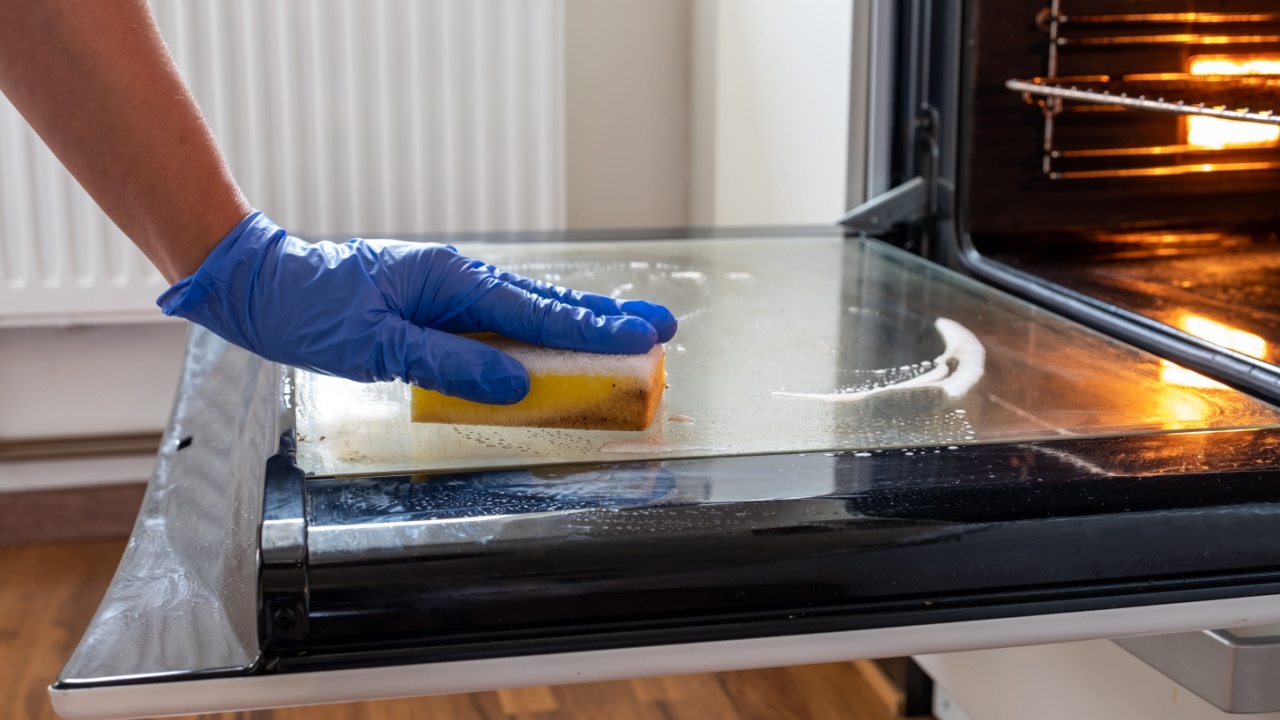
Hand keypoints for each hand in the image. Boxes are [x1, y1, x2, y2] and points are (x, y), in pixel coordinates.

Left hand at [158, 212, 677, 403]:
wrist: (264, 284)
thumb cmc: (311, 309)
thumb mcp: (376, 345)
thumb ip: (448, 364)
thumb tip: (515, 384)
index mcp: (450, 281)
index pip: (536, 312)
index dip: (594, 329)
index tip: (643, 335)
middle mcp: (457, 279)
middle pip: (544, 304)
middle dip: (603, 320)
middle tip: (658, 329)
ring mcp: (447, 290)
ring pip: (525, 312)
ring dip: (575, 325)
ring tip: (623, 335)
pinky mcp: (433, 305)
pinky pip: (496, 322)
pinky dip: (534, 333)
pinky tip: (551, 344)